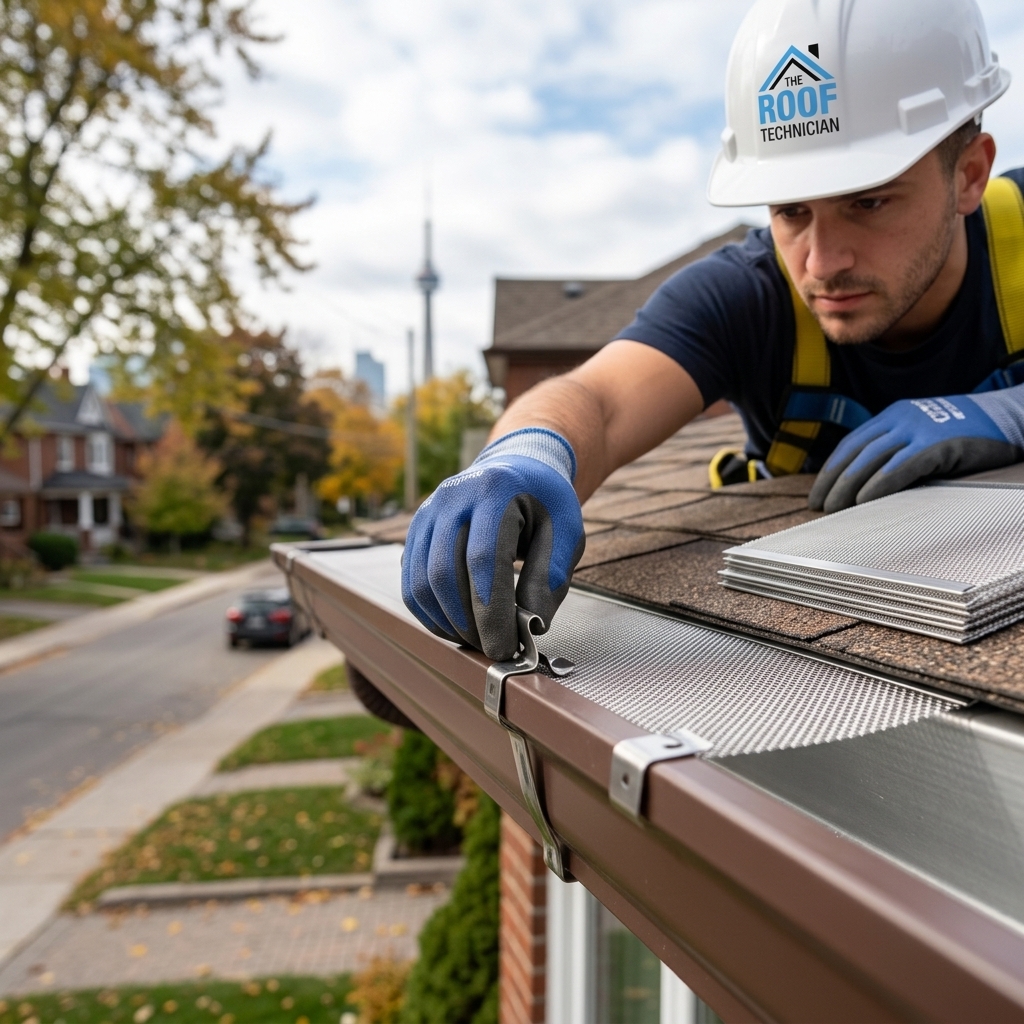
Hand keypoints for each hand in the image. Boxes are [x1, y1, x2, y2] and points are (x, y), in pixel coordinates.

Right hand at [402, 428, 584, 659]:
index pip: (484, 560)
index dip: (491, 612)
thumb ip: (550, 580)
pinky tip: (456, 626)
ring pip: (422, 582)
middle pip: (445, 573)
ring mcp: (428, 512)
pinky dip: (431, 614)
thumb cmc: (545, 502)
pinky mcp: (416, 531)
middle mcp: (452, 497)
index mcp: (495, 491)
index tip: (505, 647)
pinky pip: (411, 582)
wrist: (517, 467)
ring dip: (448, 623)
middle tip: (493, 649)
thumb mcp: (566, 534)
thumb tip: (530, 628)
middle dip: (468, 623)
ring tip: (478, 640)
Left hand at [809, 388, 1023, 511]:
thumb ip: (895, 453)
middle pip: (854, 453)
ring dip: (848, 487)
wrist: (1007, 418)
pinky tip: (863, 502)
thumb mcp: (921, 437)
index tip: (817, 493)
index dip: (830, 470)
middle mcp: (899, 419)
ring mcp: (917, 429)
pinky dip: (877, 485)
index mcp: (891, 416)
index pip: (850, 444)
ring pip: (870, 459)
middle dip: (832, 482)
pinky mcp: (935, 444)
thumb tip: (863, 487)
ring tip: (834, 510)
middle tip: (818, 506)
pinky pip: (899, 466)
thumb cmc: (963, 436)